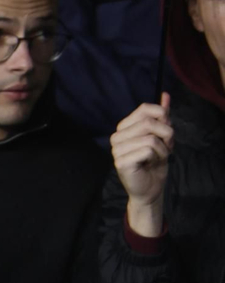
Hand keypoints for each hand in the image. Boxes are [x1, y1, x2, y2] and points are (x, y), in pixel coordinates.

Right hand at [111, 93, 171, 236]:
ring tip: (158, 157)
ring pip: (150, 138)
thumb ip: (162, 116)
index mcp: (124, 127)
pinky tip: (151, 164)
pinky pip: (148, 150)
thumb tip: (165, 94)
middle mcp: (116, 136)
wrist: (151, 187)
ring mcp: (116, 150)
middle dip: (166, 135)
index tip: (165, 133)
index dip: (162, 118)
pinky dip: (157, 157)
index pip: (144, 109)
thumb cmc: (154, 162)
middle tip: (165, 148)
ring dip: (163, 149)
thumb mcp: (162, 136)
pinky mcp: (121, 162)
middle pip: (148, 122)